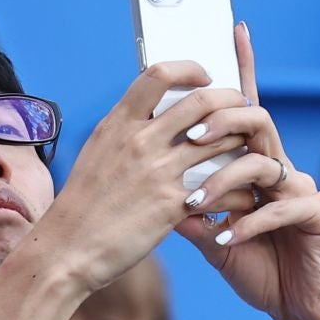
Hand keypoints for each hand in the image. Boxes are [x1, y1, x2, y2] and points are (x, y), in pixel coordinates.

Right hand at [28, 61, 255, 292]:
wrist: (68, 250)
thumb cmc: (82, 207)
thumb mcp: (97, 156)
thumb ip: (124, 134)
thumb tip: (151, 118)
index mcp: (118, 124)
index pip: (158, 74)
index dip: (189, 69)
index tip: (205, 76)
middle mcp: (140, 141)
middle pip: (201, 102)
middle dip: (231, 100)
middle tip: (243, 109)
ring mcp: (157, 171)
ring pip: (220, 140)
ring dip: (242, 141)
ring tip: (250, 149)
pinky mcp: (172, 204)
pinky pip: (222, 188)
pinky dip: (239, 191)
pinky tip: (243, 197)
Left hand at [171, 24, 319, 319]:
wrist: (299, 309)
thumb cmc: (259, 270)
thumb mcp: (214, 237)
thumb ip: (192, 212)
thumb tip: (155, 189)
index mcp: (258, 167)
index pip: (248, 111)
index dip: (245, 69)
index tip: (234, 28)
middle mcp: (282, 169)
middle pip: (257, 123)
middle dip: (222, 122)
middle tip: (189, 135)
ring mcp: (303, 188)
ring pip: (264, 164)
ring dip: (224, 182)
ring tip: (195, 205)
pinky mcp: (319, 213)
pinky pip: (281, 206)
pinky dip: (249, 223)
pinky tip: (227, 238)